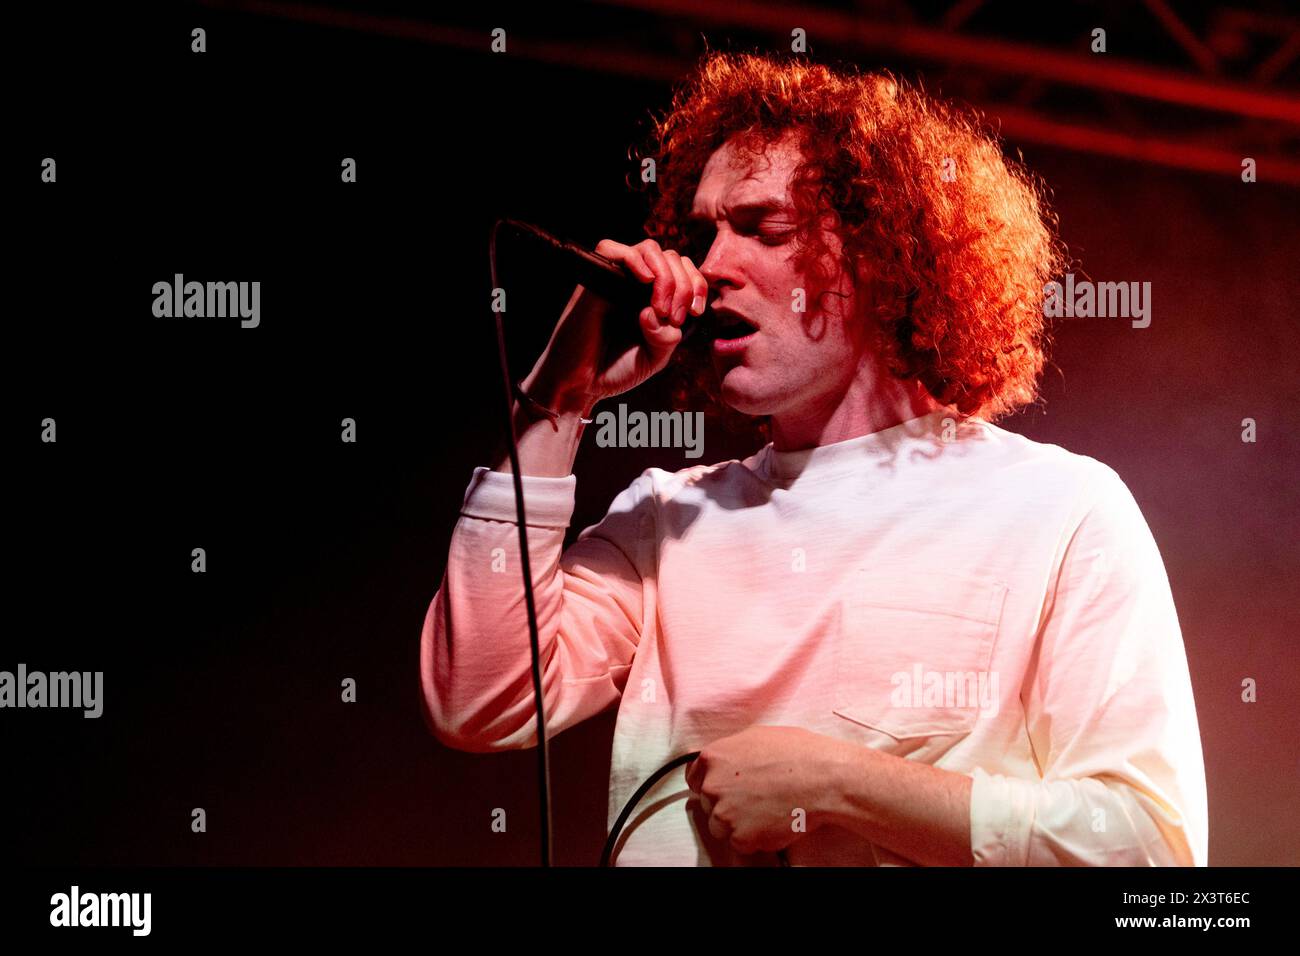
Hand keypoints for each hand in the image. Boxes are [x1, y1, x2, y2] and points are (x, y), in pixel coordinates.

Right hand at [529, 238, 708, 409]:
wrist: (581, 385)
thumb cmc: (614, 370)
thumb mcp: (655, 356)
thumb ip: (667, 336)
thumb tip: (655, 311)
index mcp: (654, 297)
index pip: (685, 270)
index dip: (697, 285)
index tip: (695, 312)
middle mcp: (636, 283)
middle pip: (672, 257)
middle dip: (684, 286)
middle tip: (673, 317)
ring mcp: (615, 279)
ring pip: (650, 249)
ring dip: (665, 276)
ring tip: (660, 309)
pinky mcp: (593, 279)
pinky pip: (612, 249)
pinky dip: (635, 260)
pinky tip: (645, 280)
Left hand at [684, 725, 844, 856]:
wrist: (823, 778)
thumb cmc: (798, 752)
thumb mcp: (757, 736)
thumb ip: (732, 751)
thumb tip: (726, 759)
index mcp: (714, 757)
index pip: (694, 778)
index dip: (710, 784)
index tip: (723, 790)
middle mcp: (713, 785)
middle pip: (709, 804)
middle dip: (728, 804)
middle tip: (755, 800)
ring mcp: (725, 813)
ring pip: (721, 827)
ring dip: (739, 825)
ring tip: (767, 812)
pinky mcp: (741, 837)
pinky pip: (740, 844)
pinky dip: (755, 839)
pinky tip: (773, 823)